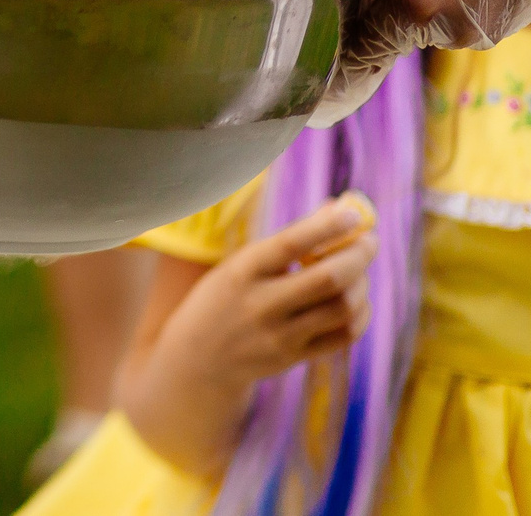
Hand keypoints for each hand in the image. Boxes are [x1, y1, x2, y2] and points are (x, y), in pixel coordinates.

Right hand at [121, 196, 376, 477]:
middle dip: (358, 255)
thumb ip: (288, 240)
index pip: (291, 244)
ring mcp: (279, 335)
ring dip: (361, 284)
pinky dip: (360, 313)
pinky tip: (356, 301)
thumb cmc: (225, 297)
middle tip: (369, 241)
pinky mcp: (294, 358)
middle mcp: (260, 303)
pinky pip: (344, 335)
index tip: (354, 214)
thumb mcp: (241, 264)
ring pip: (342, 307)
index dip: (327, 227)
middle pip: (329, 278)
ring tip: (358, 271)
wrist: (197, 358)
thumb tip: (337, 209)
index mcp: (242, 271)